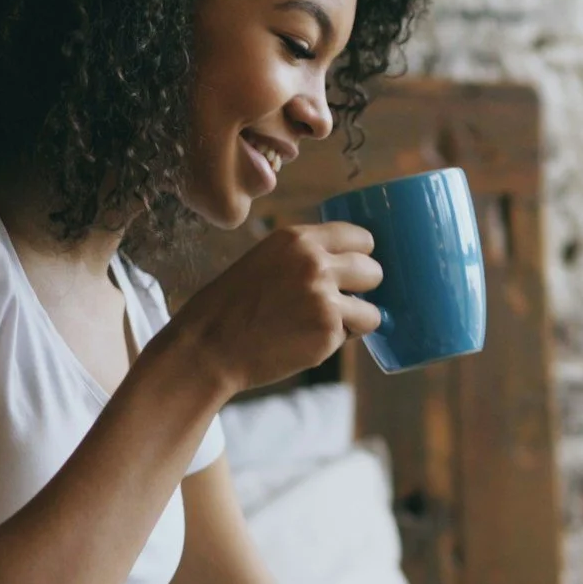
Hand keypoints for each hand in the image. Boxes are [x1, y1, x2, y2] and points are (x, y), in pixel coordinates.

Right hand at [159, 222, 381, 396]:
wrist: (209, 346)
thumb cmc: (233, 307)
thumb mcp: (267, 260)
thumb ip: (306, 257)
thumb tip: (352, 264)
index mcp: (298, 239)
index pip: (360, 238)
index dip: (359, 257)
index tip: (351, 271)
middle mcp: (316, 263)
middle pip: (373, 271)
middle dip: (361, 290)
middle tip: (336, 303)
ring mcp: (325, 298)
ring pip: (372, 310)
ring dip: (354, 321)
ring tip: (318, 325)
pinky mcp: (327, 332)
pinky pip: (352, 336)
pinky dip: (335, 342)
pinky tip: (303, 340)